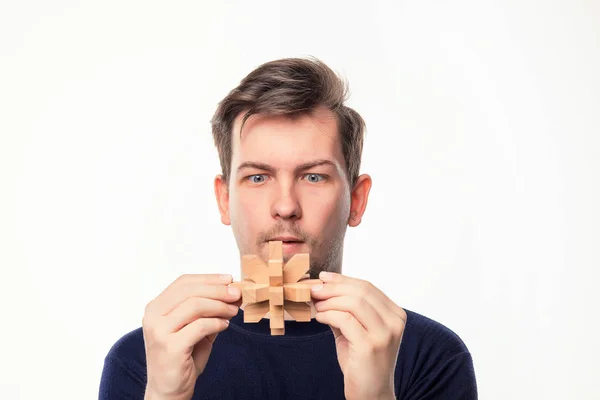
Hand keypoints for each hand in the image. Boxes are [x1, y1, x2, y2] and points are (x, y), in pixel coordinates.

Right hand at [142, 274, 241, 399]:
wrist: (169, 390)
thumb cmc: (182, 358)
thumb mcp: (195, 328)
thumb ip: (208, 310)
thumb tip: (231, 292)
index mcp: (156, 308)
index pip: (183, 282)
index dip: (208, 278)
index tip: (229, 279)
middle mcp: (153, 316)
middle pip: (190, 291)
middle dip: (218, 290)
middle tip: (237, 294)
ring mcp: (159, 331)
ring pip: (195, 305)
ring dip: (220, 306)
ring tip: (233, 311)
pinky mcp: (170, 346)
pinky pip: (200, 326)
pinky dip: (216, 323)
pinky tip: (225, 326)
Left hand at [311, 272, 405, 399]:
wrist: (371, 394)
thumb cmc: (362, 362)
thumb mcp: (357, 330)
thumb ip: (346, 310)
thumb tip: (323, 288)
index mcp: (395, 314)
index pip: (367, 287)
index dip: (343, 279)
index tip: (323, 278)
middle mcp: (394, 322)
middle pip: (361, 291)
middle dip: (333, 287)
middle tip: (313, 289)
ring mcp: (384, 334)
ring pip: (353, 302)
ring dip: (329, 301)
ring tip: (316, 305)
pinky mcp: (370, 346)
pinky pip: (345, 320)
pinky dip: (328, 314)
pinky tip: (319, 317)